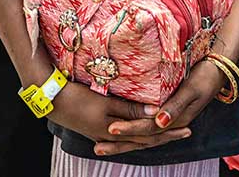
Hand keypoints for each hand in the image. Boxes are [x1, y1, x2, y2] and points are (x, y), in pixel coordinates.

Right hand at [48, 82, 191, 156]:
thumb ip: (130, 109)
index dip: (169, 132)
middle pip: (145, 140)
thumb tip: (157, 113)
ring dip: (151, 136)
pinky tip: (137, 132)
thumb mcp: (105, 102)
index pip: (149, 135)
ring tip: (166, 133)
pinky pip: (124, 135)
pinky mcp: (96, 129)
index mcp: (117, 131)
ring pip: (134, 139)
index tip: (187, 128)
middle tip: (185, 133)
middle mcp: (112, 136)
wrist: (51, 100)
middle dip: (165, 137)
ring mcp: (103, 134)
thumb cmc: (78, 98)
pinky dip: (136, 134)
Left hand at [95, 57, 224, 155]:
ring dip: (124, 141)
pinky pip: (147, 126)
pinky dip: (133, 131)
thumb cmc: (205, 76)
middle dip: (120, 143)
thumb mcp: (191, 90)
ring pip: (143, 135)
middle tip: (98, 148)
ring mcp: (169, 118)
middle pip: (142, 137)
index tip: (110, 129)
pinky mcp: (167, 112)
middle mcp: (171, 122)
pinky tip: (121, 132)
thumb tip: (159, 122)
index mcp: (176, 118)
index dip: (129, 129)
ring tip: (103, 144)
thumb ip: (175, 105)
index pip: (148, 128)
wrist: (218, 68)